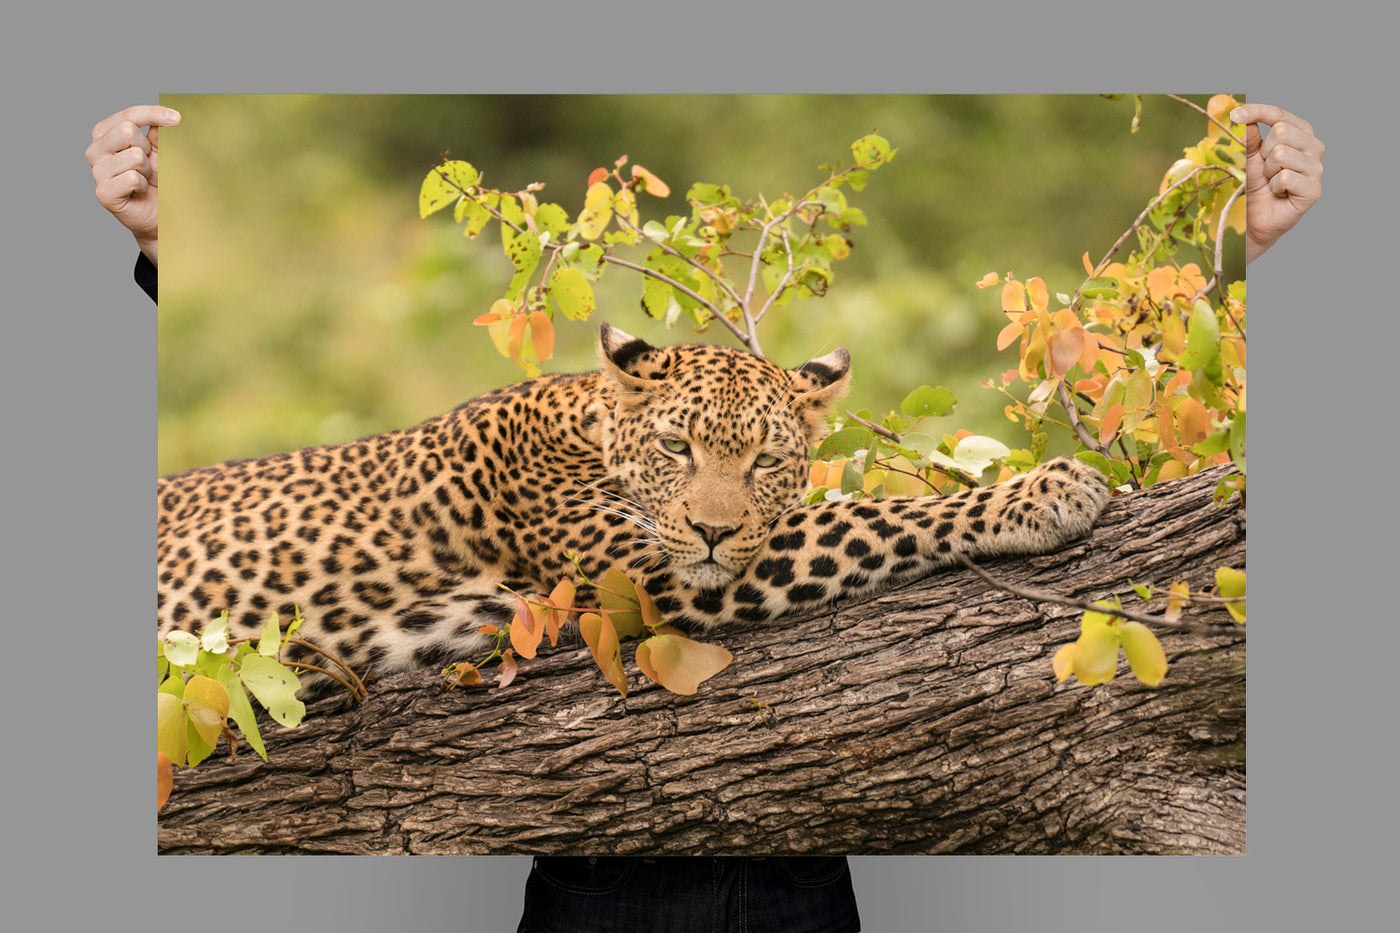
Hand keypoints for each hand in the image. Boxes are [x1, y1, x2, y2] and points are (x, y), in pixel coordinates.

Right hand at [86, 105, 180, 265]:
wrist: (161, 214)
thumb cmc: (158, 179)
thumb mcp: (161, 150)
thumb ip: (159, 131)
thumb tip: (167, 114)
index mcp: (105, 134)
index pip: (128, 115)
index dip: (153, 113)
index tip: (177, 118)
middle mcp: (96, 150)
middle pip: (126, 130)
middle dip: (147, 148)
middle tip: (148, 165)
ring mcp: (97, 171)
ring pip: (133, 155)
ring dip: (148, 169)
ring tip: (145, 180)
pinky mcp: (104, 192)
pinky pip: (132, 178)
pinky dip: (144, 185)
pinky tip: (140, 192)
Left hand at [1232, 103, 1322, 263]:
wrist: (1256, 218)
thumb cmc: (1257, 185)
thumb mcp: (1249, 157)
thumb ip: (1250, 137)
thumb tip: (1244, 118)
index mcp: (1301, 133)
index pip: (1280, 115)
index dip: (1257, 112)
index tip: (1234, 115)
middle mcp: (1314, 147)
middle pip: (1281, 131)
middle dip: (1263, 152)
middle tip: (1265, 169)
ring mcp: (1317, 168)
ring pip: (1282, 154)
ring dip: (1267, 171)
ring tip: (1271, 182)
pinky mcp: (1314, 190)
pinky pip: (1285, 177)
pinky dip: (1274, 186)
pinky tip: (1278, 193)